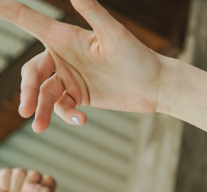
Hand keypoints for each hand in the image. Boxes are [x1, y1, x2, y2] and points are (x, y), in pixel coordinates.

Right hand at [0, 0, 164, 132]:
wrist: (155, 85)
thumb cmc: (137, 55)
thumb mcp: (115, 34)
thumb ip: (94, 12)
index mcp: (64, 37)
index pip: (28, 21)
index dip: (8, 11)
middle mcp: (61, 57)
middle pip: (31, 73)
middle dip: (27, 91)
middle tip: (26, 110)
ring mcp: (68, 78)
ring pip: (44, 94)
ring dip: (41, 110)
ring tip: (39, 127)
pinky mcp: (78, 97)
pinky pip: (63, 108)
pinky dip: (68, 115)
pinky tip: (81, 119)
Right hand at [0, 168, 53, 191]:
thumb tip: (30, 185)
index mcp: (45, 187)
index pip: (48, 179)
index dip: (41, 191)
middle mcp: (33, 179)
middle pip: (34, 174)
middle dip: (27, 191)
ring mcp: (18, 176)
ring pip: (20, 172)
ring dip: (15, 188)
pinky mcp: (4, 175)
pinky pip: (6, 173)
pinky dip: (4, 185)